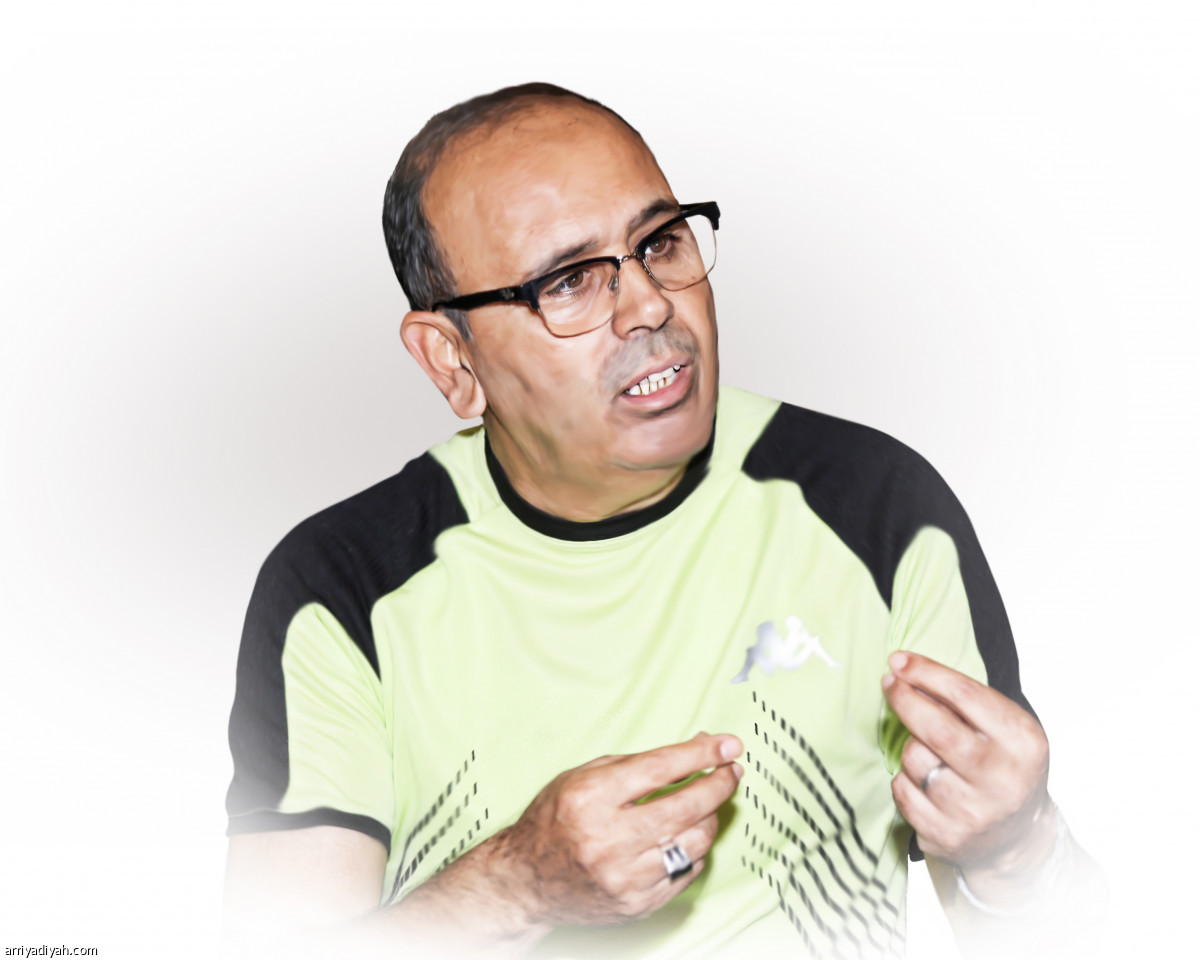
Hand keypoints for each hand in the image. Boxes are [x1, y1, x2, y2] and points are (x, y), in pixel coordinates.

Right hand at [496, 732, 743, 926]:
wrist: (527, 879)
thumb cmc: (556, 819)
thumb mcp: (584, 776)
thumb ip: (641, 762)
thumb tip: (697, 746)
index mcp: (591, 798)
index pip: (661, 769)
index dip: (701, 754)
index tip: (729, 746)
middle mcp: (608, 839)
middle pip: (686, 807)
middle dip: (718, 784)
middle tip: (731, 771)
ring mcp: (624, 877)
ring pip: (694, 842)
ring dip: (710, 817)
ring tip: (707, 803)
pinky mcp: (636, 903)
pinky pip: (685, 872)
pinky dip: (693, 850)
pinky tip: (686, 835)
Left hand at [882, 652, 1053, 889]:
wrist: (1018, 838)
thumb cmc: (1003, 769)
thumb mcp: (1005, 730)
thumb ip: (966, 703)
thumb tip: (908, 672)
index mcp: (1023, 743)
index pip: (967, 695)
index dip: (926, 672)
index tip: (899, 660)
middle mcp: (1003, 779)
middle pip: (937, 728)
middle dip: (904, 699)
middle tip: (889, 683)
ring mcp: (975, 811)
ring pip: (915, 758)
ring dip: (911, 746)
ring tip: (929, 752)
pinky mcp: (947, 835)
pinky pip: (903, 790)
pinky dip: (905, 779)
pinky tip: (923, 781)